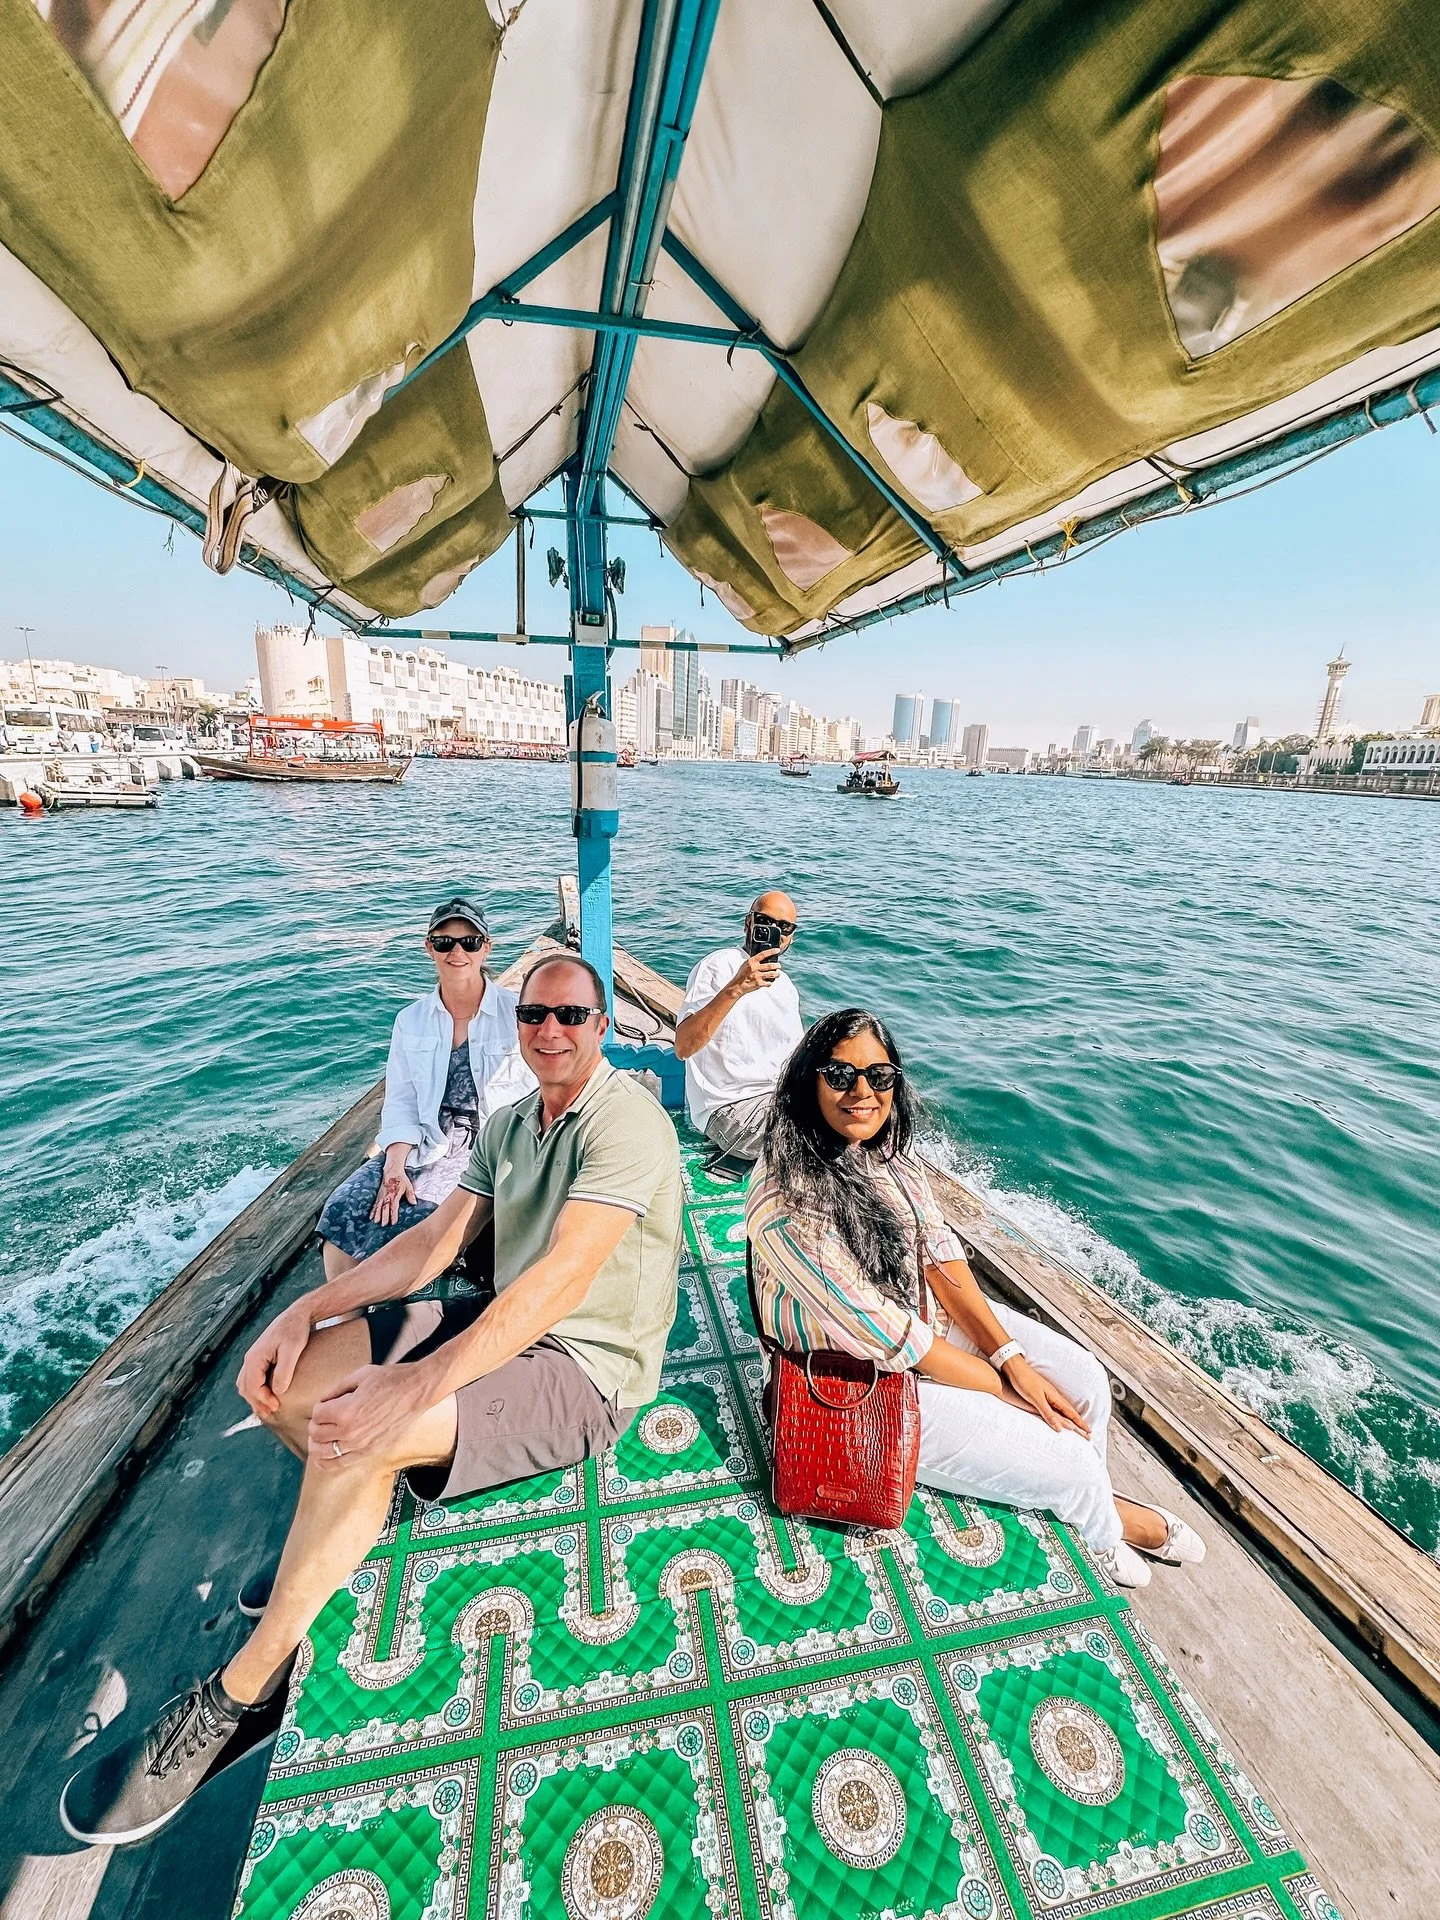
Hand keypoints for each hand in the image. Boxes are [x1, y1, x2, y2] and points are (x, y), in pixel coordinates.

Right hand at [236, 1299, 313, 1417]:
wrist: (298, 1315)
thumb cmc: (295, 1330)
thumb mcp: (292, 1349)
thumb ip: (284, 1370)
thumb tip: (277, 1391)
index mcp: (255, 1357)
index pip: (252, 1386)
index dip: (263, 1399)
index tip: (277, 1406)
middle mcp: (250, 1358)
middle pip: (245, 1388)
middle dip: (257, 1402)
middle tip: (271, 1413)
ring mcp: (253, 1358)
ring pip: (245, 1384)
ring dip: (254, 1398)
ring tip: (267, 1409)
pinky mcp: (260, 1358)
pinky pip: (251, 1378)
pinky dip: (255, 1390)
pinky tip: (267, 1396)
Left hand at [307, 1363, 436, 1468]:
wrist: (416, 1392)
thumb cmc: (391, 1380)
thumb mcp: (359, 1376)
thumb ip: (336, 1389)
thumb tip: (323, 1401)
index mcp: (345, 1411)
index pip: (316, 1415)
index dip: (319, 1407)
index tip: (326, 1404)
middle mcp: (350, 1432)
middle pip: (317, 1434)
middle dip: (315, 1425)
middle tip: (321, 1419)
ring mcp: (360, 1445)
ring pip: (324, 1453)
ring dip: (316, 1445)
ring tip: (318, 1438)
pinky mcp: (370, 1452)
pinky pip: (340, 1464)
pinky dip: (327, 1462)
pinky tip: (324, 1456)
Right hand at [370, 1156, 416, 1225]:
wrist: (392, 1171)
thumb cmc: (401, 1179)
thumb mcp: (408, 1186)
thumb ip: (411, 1195)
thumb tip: (414, 1203)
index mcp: (395, 1194)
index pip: (394, 1206)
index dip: (393, 1214)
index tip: (393, 1222)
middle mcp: (387, 1196)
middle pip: (385, 1207)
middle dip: (384, 1216)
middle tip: (383, 1224)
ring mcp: (381, 1195)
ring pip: (378, 1206)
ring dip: (377, 1214)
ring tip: (375, 1222)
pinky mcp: (379, 1195)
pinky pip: (375, 1204)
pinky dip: (373, 1210)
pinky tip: (371, 1217)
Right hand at [728, 950, 780, 995]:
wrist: (737, 986)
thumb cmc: (741, 975)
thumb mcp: (745, 964)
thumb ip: (753, 961)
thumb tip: (762, 957)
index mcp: (751, 962)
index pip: (763, 954)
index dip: (771, 951)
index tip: (777, 950)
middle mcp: (755, 968)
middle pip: (770, 965)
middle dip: (777, 965)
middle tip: (779, 965)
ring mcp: (757, 976)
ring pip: (772, 974)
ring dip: (776, 974)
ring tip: (777, 974)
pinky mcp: (759, 983)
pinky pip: (768, 982)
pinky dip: (770, 982)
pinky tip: (770, 981)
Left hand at [999, 1356, 1089, 1437]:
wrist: (1014, 1367)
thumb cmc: (1023, 1381)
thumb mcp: (1036, 1399)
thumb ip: (1048, 1413)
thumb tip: (1060, 1428)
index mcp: (1054, 1397)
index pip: (1071, 1413)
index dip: (1080, 1423)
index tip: (1089, 1432)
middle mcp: (1054, 1395)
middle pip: (1070, 1411)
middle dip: (1079, 1422)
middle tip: (1088, 1432)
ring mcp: (1048, 1394)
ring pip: (1064, 1409)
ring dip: (1072, 1418)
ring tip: (1077, 1425)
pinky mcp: (1041, 1393)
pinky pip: (1056, 1406)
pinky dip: (1062, 1413)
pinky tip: (1060, 1413)